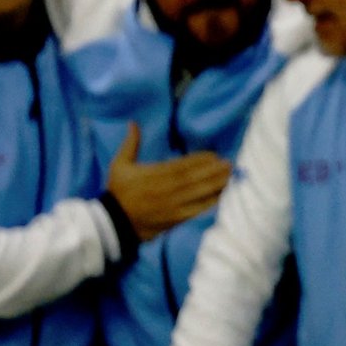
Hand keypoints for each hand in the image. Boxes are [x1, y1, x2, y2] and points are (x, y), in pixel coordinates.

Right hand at [107, 122, 231, 239]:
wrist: (115, 223)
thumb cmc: (119, 192)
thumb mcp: (120, 165)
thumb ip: (130, 144)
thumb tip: (133, 122)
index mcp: (154, 175)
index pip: (181, 166)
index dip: (199, 160)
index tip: (214, 154)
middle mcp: (165, 190)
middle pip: (193, 180)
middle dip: (213, 172)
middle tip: (229, 164)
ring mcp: (172, 206)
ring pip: (197, 195)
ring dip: (215, 186)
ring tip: (230, 177)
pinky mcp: (175, 219)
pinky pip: (195, 212)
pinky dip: (209, 205)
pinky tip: (222, 198)